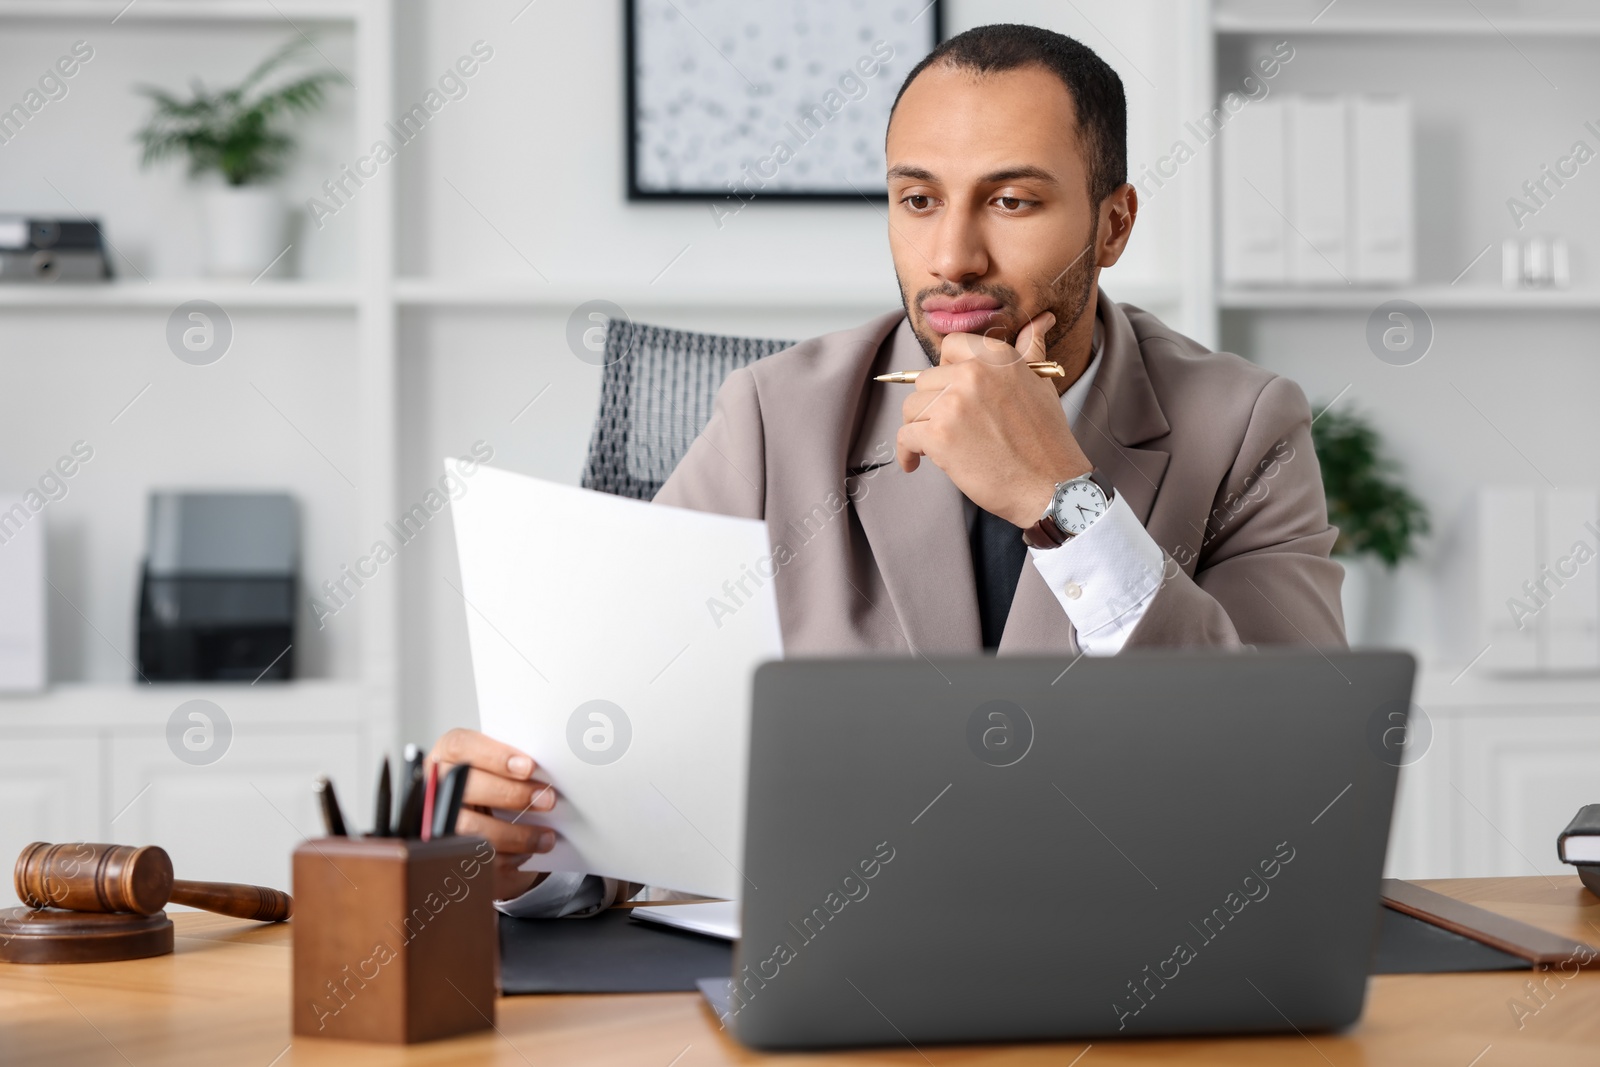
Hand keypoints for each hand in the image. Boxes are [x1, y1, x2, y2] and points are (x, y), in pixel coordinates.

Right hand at [428, 728, 558, 900]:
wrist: (476, 818)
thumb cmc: (489, 785)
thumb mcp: (495, 769)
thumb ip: (510, 766)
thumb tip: (544, 774)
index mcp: (445, 755)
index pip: (461, 746)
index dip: (494, 756)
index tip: (528, 767)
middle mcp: (434, 786)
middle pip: (465, 787)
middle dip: (510, 794)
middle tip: (546, 800)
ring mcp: (434, 820)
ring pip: (470, 829)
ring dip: (515, 835)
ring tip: (545, 837)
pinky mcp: (443, 853)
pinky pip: (472, 860)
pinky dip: (504, 859)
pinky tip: (525, 854)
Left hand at [896, 310, 1092, 527]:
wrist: (1052, 485)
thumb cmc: (1047, 440)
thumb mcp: (1041, 384)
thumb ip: (1030, 351)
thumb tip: (1040, 321)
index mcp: (996, 357)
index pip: (949, 347)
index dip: (946, 371)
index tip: (951, 392)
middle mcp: (973, 373)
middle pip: (925, 381)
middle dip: (931, 406)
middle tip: (948, 428)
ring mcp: (954, 404)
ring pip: (911, 408)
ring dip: (919, 429)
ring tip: (936, 447)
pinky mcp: (939, 436)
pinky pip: (905, 436)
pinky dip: (908, 452)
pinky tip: (916, 462)